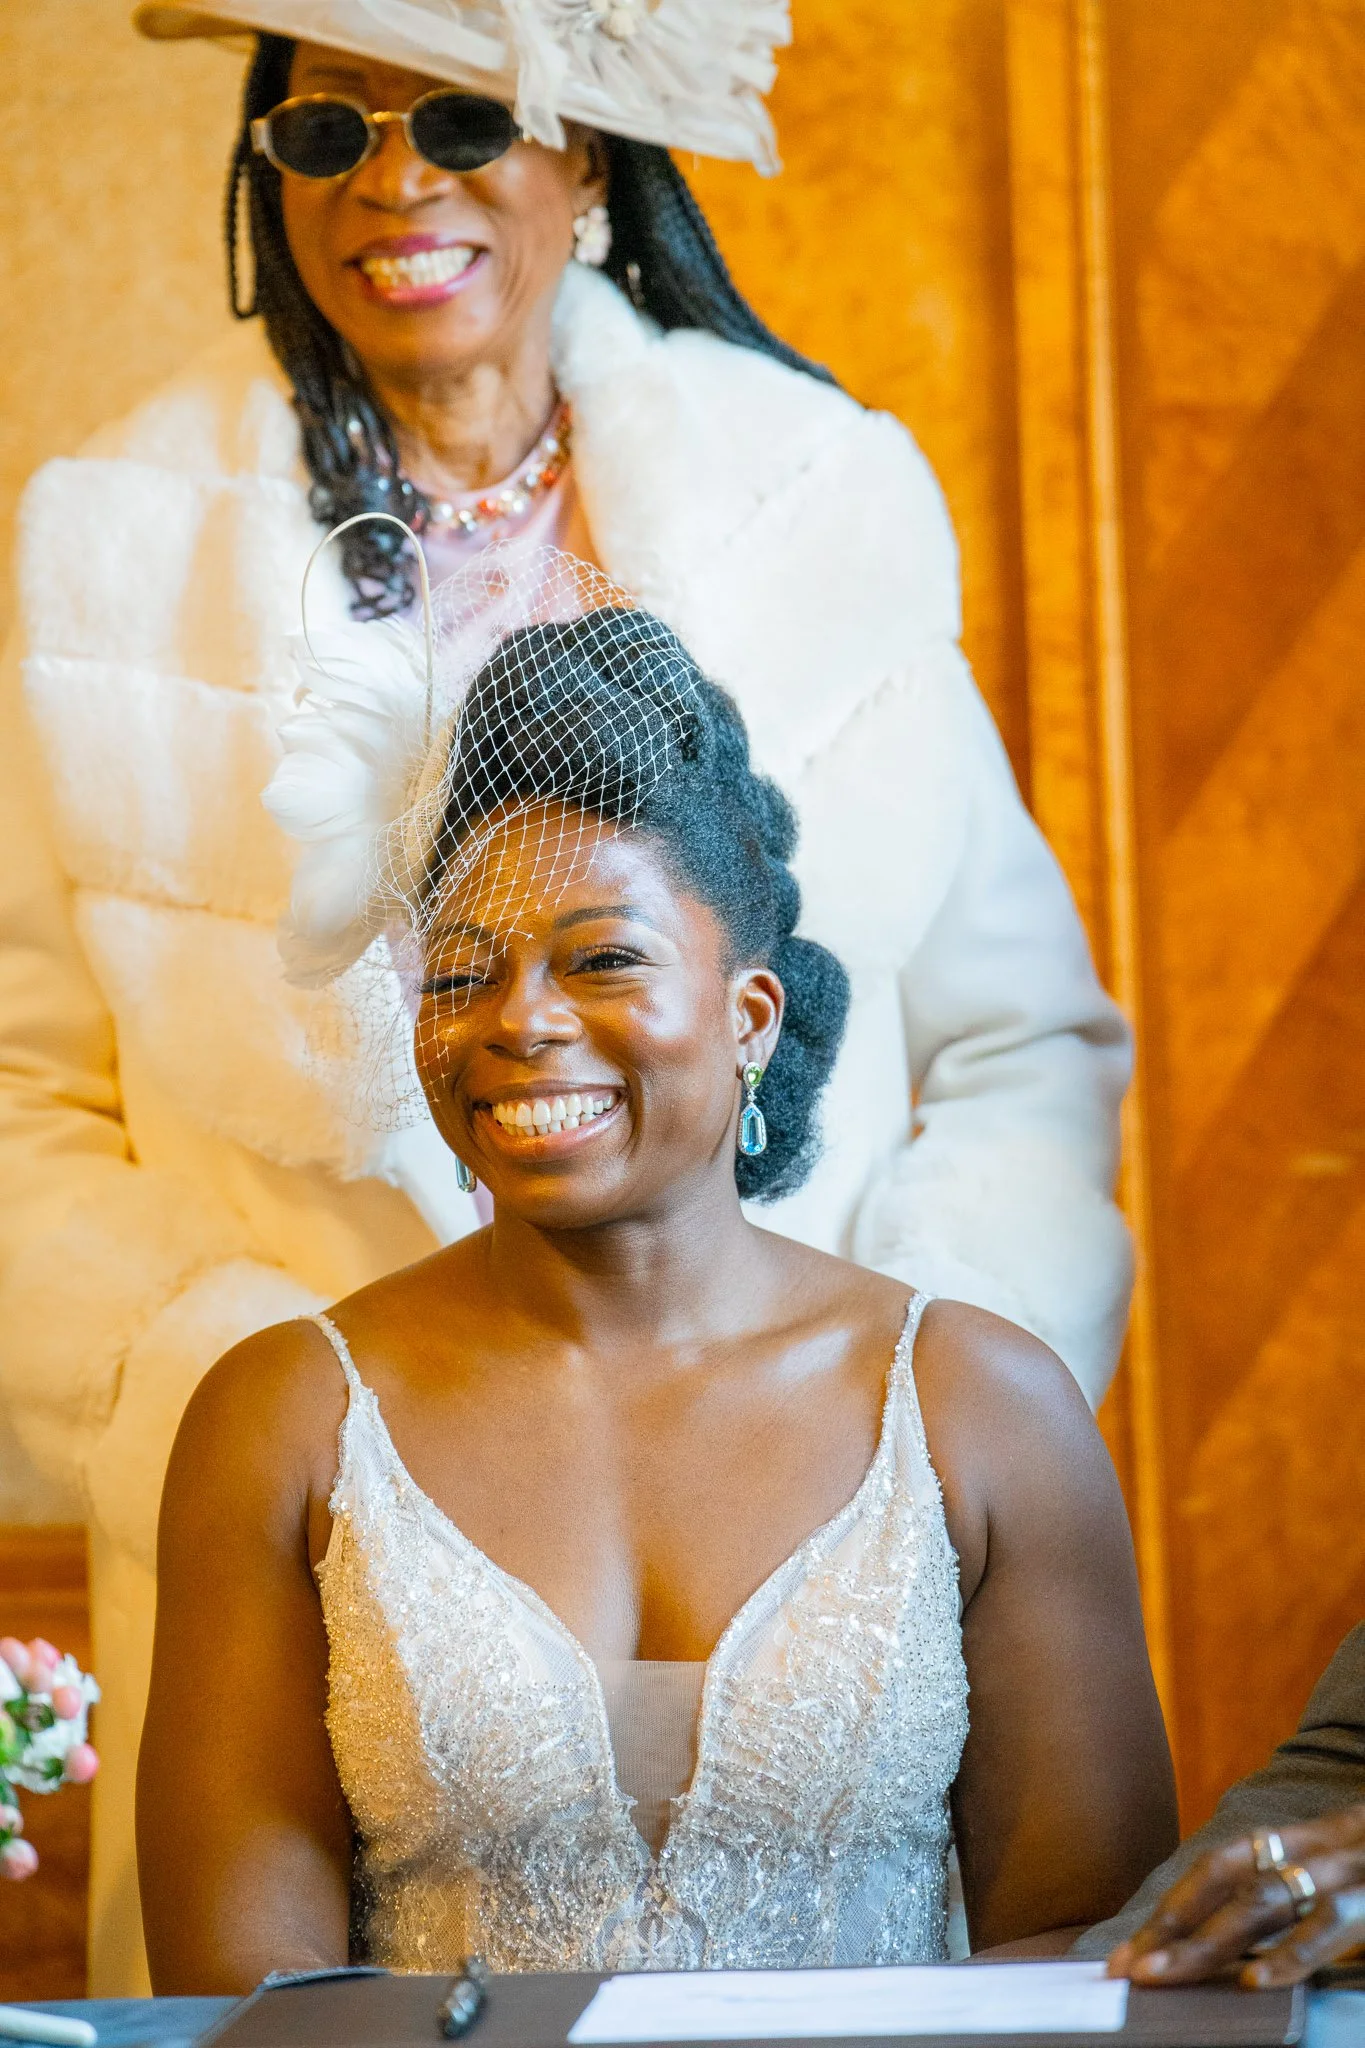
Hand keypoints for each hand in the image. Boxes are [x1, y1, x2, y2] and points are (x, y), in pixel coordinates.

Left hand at [1108, 1803, 1364, 1986]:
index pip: (1221, 1866)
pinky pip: (1332, 1927)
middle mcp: (1320, 1848)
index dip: (1174, 1905)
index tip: (1132, 1951)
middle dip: (1175, 1928)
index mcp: (1305, 1840)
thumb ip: (1297, 1900)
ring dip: (1211, 1941)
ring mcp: (1351, 1870)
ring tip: (1168, 1977)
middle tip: (1130, 1971)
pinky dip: (1295, 1955)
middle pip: (1230, 1883)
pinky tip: (1261, 1983)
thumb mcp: (1342, 1867)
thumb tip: (1234, 1952)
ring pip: (1268, 1901)